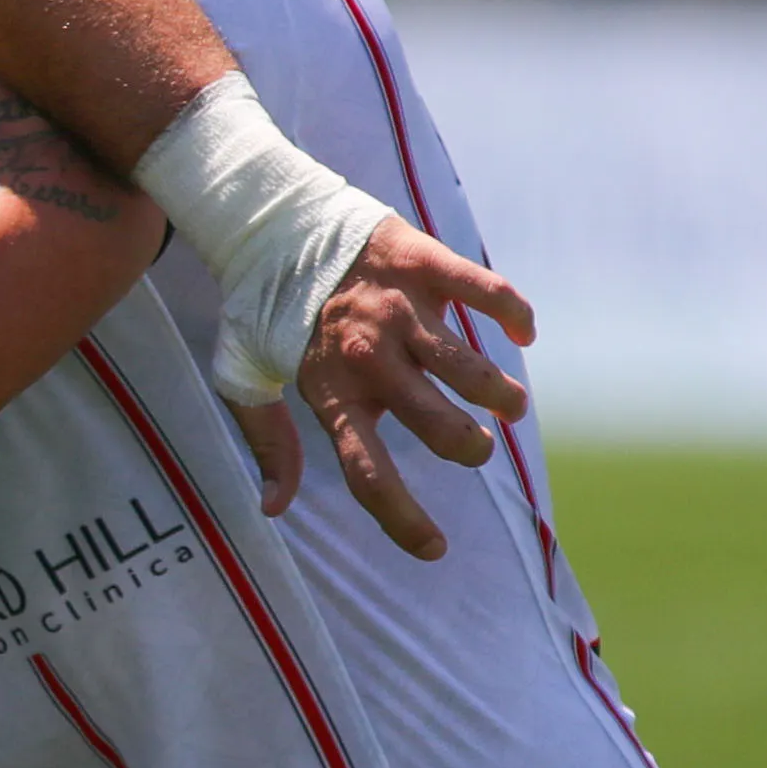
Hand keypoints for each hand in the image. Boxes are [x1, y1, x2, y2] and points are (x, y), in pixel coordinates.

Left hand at [229, 216, 537, 559]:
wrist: (271, 219)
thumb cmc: (261, 304)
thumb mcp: (243, 375)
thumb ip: (266, 440)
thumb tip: (273, 505)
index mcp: (329, 391)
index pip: (369, 472)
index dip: (403, 519)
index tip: (434, 548)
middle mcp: (368, 356)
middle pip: (438, 425)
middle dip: (468, 447)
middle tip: (477, 445)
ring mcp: (401, 308)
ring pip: (470, 368)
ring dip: (500, 394)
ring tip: (508, 405)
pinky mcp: (424, 262)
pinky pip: (485, 292)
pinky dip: (514, 314)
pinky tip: (523, 332)